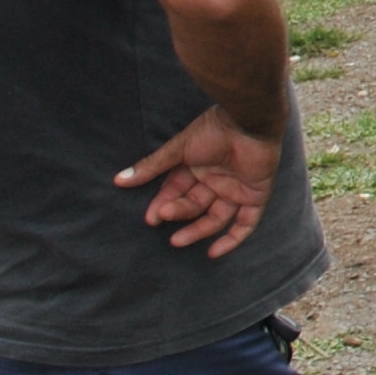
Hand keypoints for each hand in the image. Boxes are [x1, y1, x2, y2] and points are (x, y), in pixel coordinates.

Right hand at [116, 108, 283, 257]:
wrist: (250, 122)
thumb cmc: (214, 130)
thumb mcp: (179, 149)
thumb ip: (152, 166)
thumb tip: (119, 180)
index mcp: (198, 167)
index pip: (177, 191)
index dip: (163, 204)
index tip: (151, 218)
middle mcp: (216, 180)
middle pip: (195, 205)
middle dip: (178, 213)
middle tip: (163, 218)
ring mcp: (237, 189)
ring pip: (216, 217)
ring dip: (197, 231)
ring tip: (178, 240)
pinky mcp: (256, 196)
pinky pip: (246, 223)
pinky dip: (232, 239)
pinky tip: (214, 252)